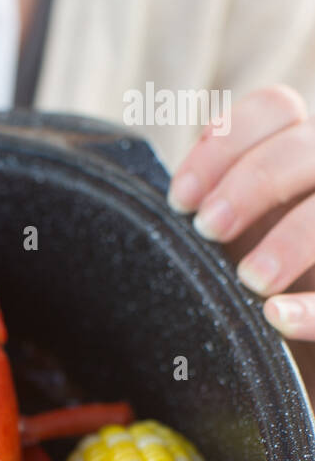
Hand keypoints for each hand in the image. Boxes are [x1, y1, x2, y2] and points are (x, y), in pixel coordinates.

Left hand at [168, 85, 314, 339]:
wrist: (283, 351)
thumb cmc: (242, 289)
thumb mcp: (225, 246)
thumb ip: (208, 215)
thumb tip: (160, 211)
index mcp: (297, 155)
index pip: (276, 109)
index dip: (226, 144)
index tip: (180, 201)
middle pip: (305, 147)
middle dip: (253, 183)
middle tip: (209, 232)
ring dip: (292, 239)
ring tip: (251, 282)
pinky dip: (312, 308)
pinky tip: (277, 317)